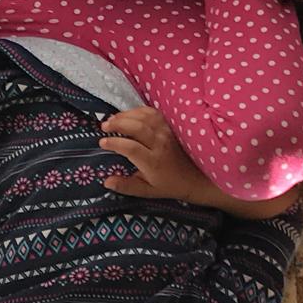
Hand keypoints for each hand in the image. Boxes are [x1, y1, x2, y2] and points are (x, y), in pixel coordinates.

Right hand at [100, 105, 300, 218]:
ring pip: (145, 117)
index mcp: (153, 161)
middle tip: (104, 126)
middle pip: (136, 127)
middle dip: (118, 123)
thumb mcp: (148, 191)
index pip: (130, 147)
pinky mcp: (173, 125)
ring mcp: (168, 132)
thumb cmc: (171, 185)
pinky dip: (140, 110)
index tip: (103, 143)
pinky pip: (155, 113)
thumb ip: (127, 186)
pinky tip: (130, 114)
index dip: (114, 143)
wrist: (200, 177)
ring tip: (113, 119)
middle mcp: (161, 144)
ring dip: (126, 115)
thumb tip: (106, 181)